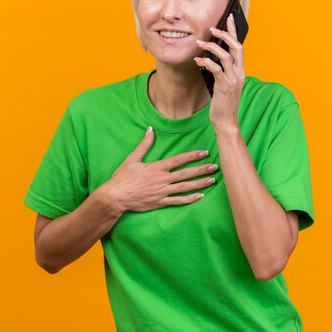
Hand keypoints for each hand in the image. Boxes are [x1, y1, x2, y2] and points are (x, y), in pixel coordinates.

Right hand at [99, 127, 217, 212]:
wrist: (116, 196)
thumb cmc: (122, 177)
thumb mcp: (132, 159)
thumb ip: (144, 144)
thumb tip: (150, 129)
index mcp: (157, 167)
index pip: (178, 160)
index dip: (192, 156)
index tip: (204, 153)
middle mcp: (162, 179)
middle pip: (186, 173)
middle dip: (201, 169)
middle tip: (215, 167)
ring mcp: (162, 192)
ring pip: (185, 187)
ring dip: (200, 183)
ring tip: (212, 180)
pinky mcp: (160, 202)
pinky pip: (178, 201)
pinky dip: (190, 199)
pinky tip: (200, 196)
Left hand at [194, 13, 245, 130]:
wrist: (226, 121)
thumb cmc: (223, 103)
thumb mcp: (224, 83)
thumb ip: (222, 70)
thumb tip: (210, 57)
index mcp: (240, 71)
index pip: (239, 46)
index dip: (235, 31)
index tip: (230, 18)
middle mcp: (239, 73)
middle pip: (236, 47)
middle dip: (225, 34)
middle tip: (212, 27)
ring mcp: (233, 79)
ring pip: (225, 55)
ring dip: (212, 47)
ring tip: (199, 43)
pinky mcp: (224, 86)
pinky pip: (216, 69)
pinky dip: (206, 62)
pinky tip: (197, 60)